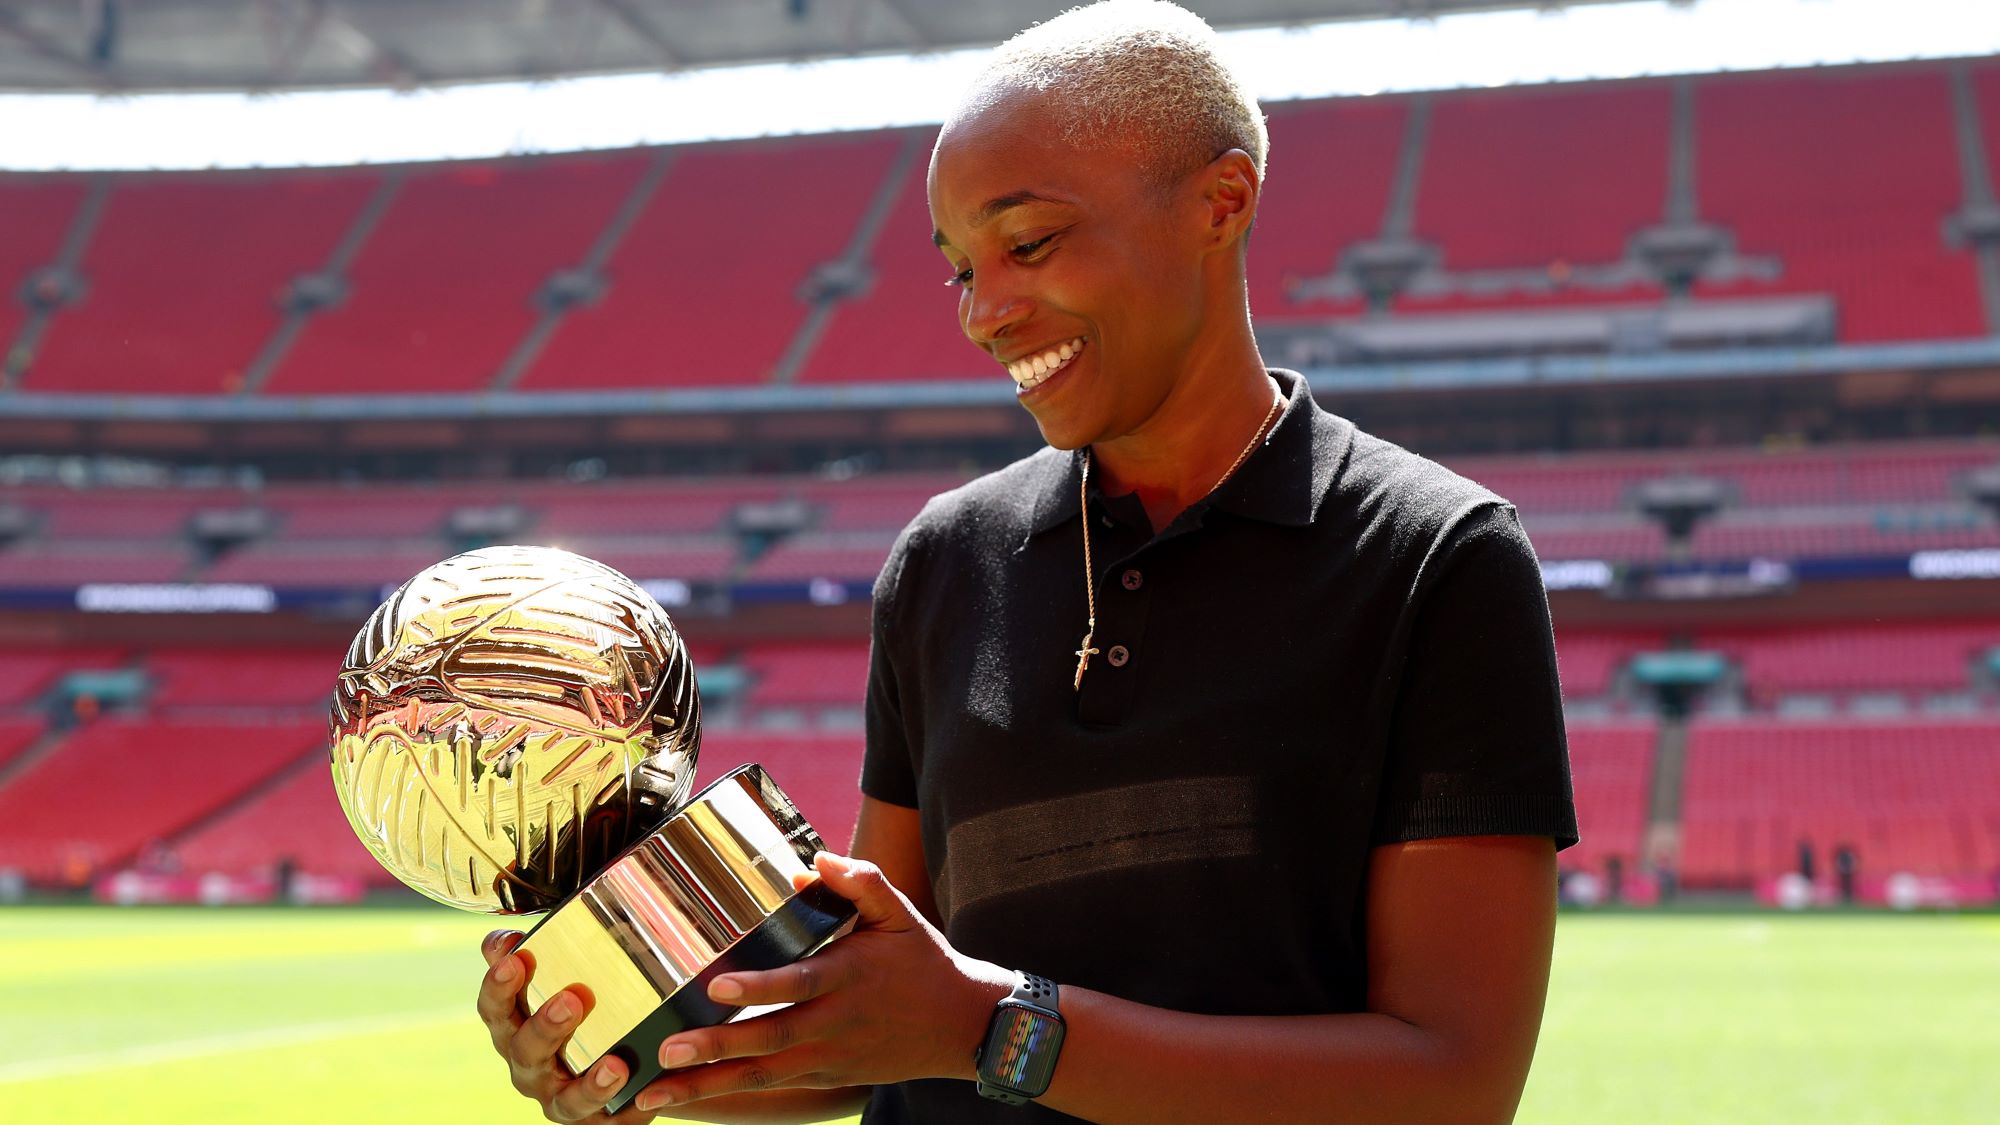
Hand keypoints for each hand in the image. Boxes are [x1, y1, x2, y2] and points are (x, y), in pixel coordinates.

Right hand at [476, 929, 653, 1122]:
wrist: (636, 1079)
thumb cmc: (601, 1020)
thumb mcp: (589, 983)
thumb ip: (570, 947)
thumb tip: (562, 902)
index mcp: (517, 1021)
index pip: (494, 998)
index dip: (497, 975)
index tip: (510, 945)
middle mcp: (524, 1056)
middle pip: (512, 1035)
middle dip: (531, 1009)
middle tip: (568, 993)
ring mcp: (548, 1088)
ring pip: (541, 1071)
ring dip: (555, 1040)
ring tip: (581, 1016)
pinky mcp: (578, 1115)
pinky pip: (580, 1105)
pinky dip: (597, 1087)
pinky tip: (617, 1068)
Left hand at [626, 852, 1013, 1114]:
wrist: (959, 1026)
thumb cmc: (922, 962)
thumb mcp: (900, 914)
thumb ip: (861, 882)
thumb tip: (815, 859)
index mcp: (850, 976)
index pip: (800, 982)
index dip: (760, 987)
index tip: (717, 986)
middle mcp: (836, 1023)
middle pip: (771, 1038)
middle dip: (716, 1048)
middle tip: (667, 1049)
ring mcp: (828, 1057)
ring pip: (763, 1075)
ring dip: (707, 1085)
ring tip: (656, 1092)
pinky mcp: (824, 1077)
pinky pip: (770, 1087)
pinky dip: (726, 1095)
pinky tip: (685, 1098)